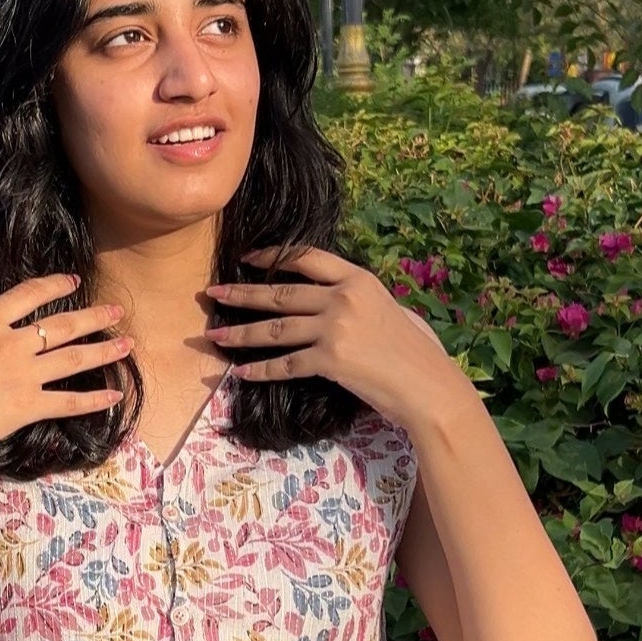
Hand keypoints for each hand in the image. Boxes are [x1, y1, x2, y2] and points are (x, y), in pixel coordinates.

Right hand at [0, 274, 130, 482]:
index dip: (54, 285)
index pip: (27, 295)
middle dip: (94, 316)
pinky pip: (70, 402)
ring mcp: (21, 375)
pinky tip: (116, 396)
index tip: (72, 281)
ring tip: (127, 343)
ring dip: (105, 350)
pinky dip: (95, 401)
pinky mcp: (27, 407)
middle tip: (117, 310)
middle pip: (63, 325)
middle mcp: (9, 344)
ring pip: (75, 359)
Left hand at [206, 248, 469, 433]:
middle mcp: (343, 297)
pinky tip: (241, 372)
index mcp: (359, 279)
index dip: (273, 256)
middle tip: (213, 293)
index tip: (247, 258)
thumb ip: (359, 300)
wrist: (428, 385)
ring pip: (275, 329)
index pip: (307, 258)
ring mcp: (335, 328)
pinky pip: (286, 364)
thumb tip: (336, 299)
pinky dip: (262, 370)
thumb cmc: (416, 351)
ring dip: (241, 333)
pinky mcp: (331, 360)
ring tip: (214, 334)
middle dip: (243, 293)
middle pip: (281, 293)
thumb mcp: (389, 309)